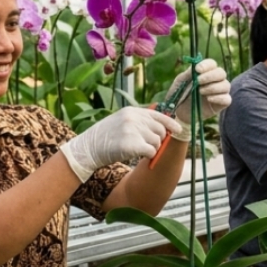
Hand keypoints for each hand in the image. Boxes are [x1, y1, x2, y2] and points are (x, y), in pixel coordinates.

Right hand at [60, 107, 182, 182]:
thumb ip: (139, 122)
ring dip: (151, 148)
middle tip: (145, 145)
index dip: (170, 123)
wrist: (88, 148)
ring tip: (136, 149)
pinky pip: (151, 151)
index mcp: (131, 111)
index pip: (158, 115)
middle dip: (157, 139)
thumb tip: (163, 128)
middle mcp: (133, 118)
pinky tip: (137, 155)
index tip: (178, 129)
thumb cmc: (105, 138)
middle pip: (160, 130)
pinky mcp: (131, 144)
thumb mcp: (121, 121)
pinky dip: (148, 155)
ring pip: (157, 141)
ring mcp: (132, 130)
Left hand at [173, 59, 231, 125]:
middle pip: (221, 73)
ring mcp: (220, 92)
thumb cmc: (180, 94)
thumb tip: (196, 66)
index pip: (212, 64)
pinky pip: (227, 99)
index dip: (206, 65)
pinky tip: (209, 99)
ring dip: (213, 87)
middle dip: (210, 76)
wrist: (179, 112)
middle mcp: (215, 80)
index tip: (197, 70)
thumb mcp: (181, 82)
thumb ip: (189, 73)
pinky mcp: (221, 104)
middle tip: (198, 81)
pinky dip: (219, 98)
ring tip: (200, 92)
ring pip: (226, 85)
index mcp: (205, 72)